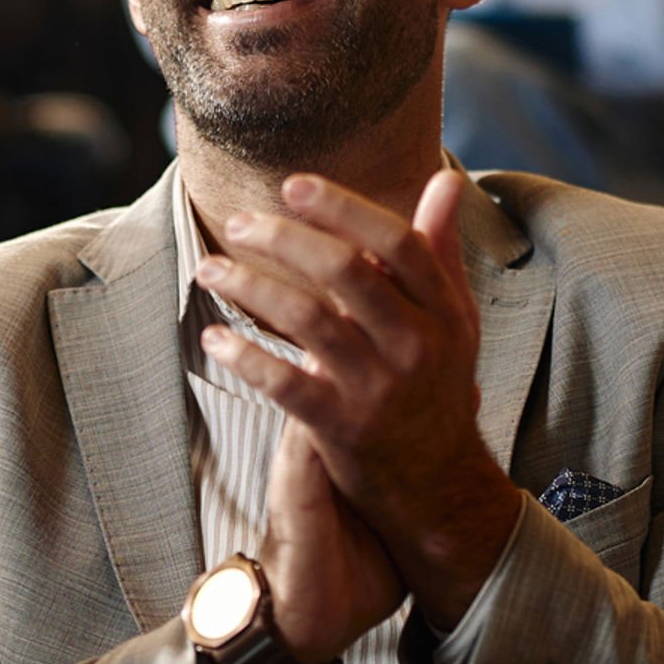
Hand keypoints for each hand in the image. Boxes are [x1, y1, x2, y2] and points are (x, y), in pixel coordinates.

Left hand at [196, 169, 523, 633]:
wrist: (442, 484)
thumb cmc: (438, 381)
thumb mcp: (453, 317)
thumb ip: (439, 247)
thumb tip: (446, 179)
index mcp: (444, 310)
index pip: (399, 244)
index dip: (344, 208)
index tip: (293, 184)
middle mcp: (416, 345)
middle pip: (349, 272)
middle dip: (286, 239)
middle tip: (237, 222)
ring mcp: (380, 389)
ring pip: (311, 321)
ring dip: (252, 287)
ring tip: (210, 269)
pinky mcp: (344, 429)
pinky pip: (287, 386)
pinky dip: (247, 358)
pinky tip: (213, 338)